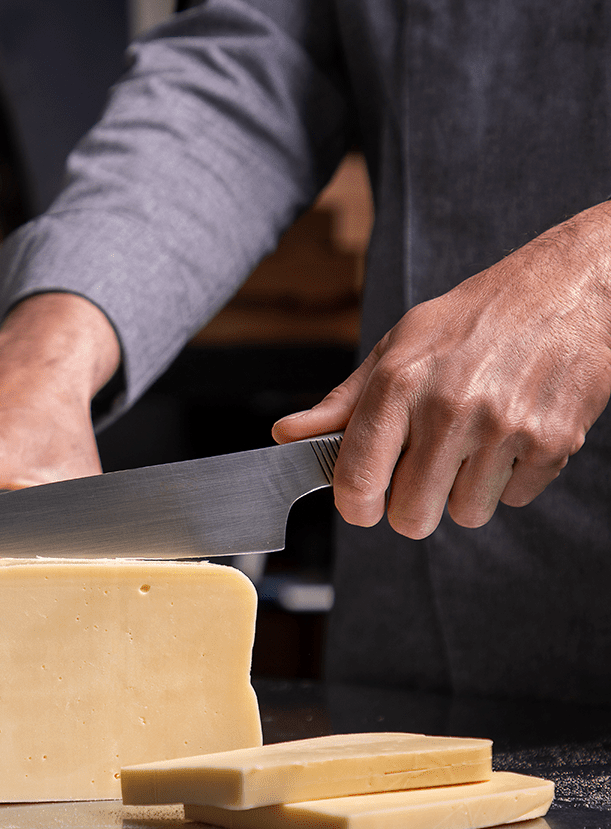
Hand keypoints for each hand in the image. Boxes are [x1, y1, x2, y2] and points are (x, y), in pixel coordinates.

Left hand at [273, 203, 610, 538]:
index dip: (356, 506)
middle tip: (424, 471)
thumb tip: (287, 435)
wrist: (567, 287)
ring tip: (473, 442)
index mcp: (400, 382)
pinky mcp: (553, 442)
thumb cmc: (472, 320)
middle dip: (413, 505)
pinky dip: (510, 479)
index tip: (363, 505)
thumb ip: (342, 403)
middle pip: (412, 516)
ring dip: (464, 492)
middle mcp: (450, 407)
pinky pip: (515, 499)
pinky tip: (510, 435)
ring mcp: (504, 427)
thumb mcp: (397, 347)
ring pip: (465, 514)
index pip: (359, 480)